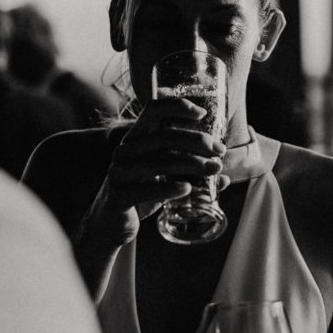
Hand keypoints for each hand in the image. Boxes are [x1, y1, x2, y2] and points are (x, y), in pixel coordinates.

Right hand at [80, 97, 227, 247]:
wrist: (109, 225)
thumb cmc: (139, 195)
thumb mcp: (164, 179)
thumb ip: (189, 173)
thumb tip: (224, 175)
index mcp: (135, 140)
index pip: (153, 110)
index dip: (177, 106)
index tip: (201, 113)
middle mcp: (125, 151)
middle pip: (164, 136)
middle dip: (196, 141)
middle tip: (219, 151)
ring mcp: (119, 173)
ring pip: (158, 162)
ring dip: (191, 164)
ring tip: (214, 169)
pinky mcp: (118, 196)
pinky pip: (146, 189)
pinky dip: (169, 188)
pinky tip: (187, 189)